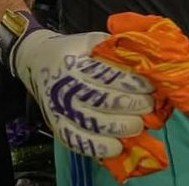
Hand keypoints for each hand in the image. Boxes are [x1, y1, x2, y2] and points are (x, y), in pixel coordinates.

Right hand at [14, 29, 154, 158]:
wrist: (37, 62)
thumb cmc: (71, 50)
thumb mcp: (90, 41)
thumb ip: (113, 48)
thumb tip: (145, 60)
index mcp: (74, 64)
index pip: (109, 76)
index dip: (133, 84)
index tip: (151, 86)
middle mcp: (65, 89)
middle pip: (104, 102)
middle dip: (132, 106)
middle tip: (150, 106)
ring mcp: (60, 111)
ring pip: (93, 125)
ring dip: (121, 127)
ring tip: (140, 125)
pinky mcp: (58, 127)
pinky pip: (78, 142)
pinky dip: (99, 147)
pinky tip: (118, 147)